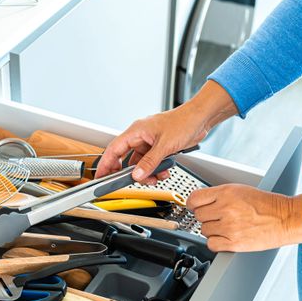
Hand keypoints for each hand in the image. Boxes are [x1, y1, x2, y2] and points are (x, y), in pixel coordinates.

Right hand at [95, 80, 237, 182]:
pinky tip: (164, 171)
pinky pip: (151, 163)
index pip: (114, 149)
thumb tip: (137, 174)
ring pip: (140, 163)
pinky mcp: (158, 147)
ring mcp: (149, 143)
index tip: (100, 176)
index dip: (105, 164)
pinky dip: (156, 170)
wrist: (200, 118)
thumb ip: (149, 162)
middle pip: (126, 159)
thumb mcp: (165, 145)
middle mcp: (140, 137)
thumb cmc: (183, 122)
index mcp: (136, 131)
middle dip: (131, 173)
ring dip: (147, 173)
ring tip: (156, 176)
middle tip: (133, 182)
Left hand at [188, 184, 301, 251]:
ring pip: (204, 230)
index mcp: (226, 193)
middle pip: (198, 216)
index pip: (194, 199)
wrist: (286, 219)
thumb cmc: (267, 205)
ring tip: (227, 226)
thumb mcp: (241, 190)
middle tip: (218, 217)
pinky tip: (225, 237)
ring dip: (212, 230)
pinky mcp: (234, 243)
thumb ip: (219, 195)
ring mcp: (229, 227)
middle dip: (207, 216)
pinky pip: (211, 244)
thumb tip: (200, 202)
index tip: (195, 206)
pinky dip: (216, 242)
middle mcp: (226, 209)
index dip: (193, 204)